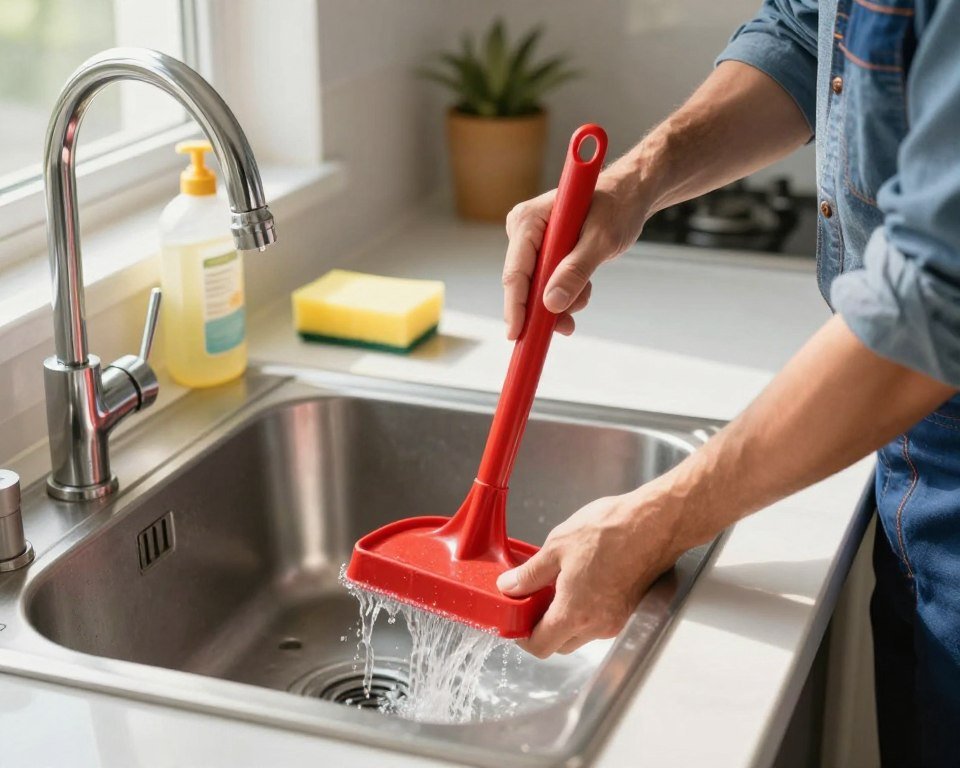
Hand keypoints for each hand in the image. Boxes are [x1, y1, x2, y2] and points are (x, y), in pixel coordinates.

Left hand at [496, 487, 680, 657]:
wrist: (656, 522)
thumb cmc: (612, 530)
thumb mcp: (557, 546)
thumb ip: (530, 574)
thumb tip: (510, 587)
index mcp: (575, 613)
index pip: (540, 647)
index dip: (522, 637)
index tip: (516, 620)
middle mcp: (598, 625)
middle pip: (561, 644)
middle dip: (543, 626)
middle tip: (533, 598)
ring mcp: (617, 620)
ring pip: (581, 632)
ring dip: (567, 616)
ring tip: (559, 582)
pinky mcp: (630, 609)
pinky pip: (600, 619)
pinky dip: (587, 608)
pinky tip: (583, 579)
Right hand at [502, 167, 651, 339]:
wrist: (630, 196)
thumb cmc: (618, 206)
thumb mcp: (601, 239)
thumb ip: (576, 270)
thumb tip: (552, 303)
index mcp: (528, 220)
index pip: (515, 271)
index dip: (516, 306)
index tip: (518, 334)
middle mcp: (523, 230)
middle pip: (523, 283)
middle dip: (544, 308)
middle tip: (567, 327)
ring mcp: (532, 242)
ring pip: (537, 288)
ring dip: (562, 301)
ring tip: (586, 293)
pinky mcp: (543, 252)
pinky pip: (547, 284)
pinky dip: (567, 293)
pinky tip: (584, 288)